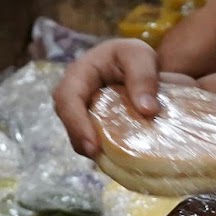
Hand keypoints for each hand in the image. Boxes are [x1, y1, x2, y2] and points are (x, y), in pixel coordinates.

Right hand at [52, 38, 179, 156]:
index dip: (76, 123)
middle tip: (100, 157)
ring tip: (111, 160)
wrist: (138, 65)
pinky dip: (101, 150)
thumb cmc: (135, 56)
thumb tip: (147, 110)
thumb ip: (144, 77)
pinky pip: (90, 139)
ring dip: (91, 147)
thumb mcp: (141, 56)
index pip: (67, 97)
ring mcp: (80, 110)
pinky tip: (117, 156)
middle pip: (67, 119)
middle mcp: (74, 93)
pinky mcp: (90, 123)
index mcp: (80, 72)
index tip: (93, 145)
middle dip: (81, 140)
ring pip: (76, 133)